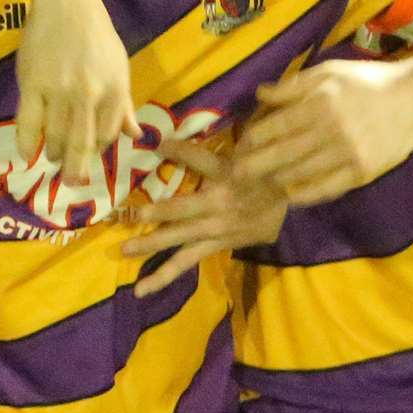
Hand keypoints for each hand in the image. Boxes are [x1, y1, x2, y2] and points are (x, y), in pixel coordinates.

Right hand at [14, 0, 140, 185]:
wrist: (66, 0)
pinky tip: (26, 154)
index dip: (98, 150)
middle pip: (81, 144)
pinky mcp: (32, 84)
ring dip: (52, 154)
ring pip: (54, 137)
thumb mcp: (119, 67)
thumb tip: (136, 136)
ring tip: (51, 157)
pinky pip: (28, 124)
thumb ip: (123, 104)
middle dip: (76, 169)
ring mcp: (59, 90)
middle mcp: (89, 94)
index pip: (107, 135)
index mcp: (114, 90)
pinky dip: (26, 144)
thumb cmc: (96, 35)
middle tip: (72, 183)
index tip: (89, 157)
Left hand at [122, 138, 286, 296]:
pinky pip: (186, 261)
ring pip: (179, 240)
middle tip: (128, 215)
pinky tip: (142, 288)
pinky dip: (163, 276)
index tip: (158, 145)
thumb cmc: (259, 168)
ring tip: (124, 250)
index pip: (198, 159)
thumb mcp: (248, 146)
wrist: (288, 201)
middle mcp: (219, 204)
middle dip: (156, 212)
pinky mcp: (215, 245)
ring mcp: (215, 229)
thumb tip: (200, 123)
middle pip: (182, 208)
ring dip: (151, 245)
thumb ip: (226, 135)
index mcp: (227, 174)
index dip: (177, 150)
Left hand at [231, 60, 412, 204]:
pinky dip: (304, 195)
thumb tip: (259, 94)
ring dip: (276, 181)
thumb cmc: (366, 81)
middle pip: (280, 155)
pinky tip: (291, 194)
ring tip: (260, 183)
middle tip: (237, 175)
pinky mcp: (362, 172)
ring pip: (300, 175)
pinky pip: (326, 189)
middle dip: (254, 167)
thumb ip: (292, 86)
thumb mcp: (327, 72)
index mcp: (318, 103)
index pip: (273, 128)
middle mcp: (330, 131)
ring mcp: (347, 155)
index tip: (241, 146)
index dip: (252, 140)